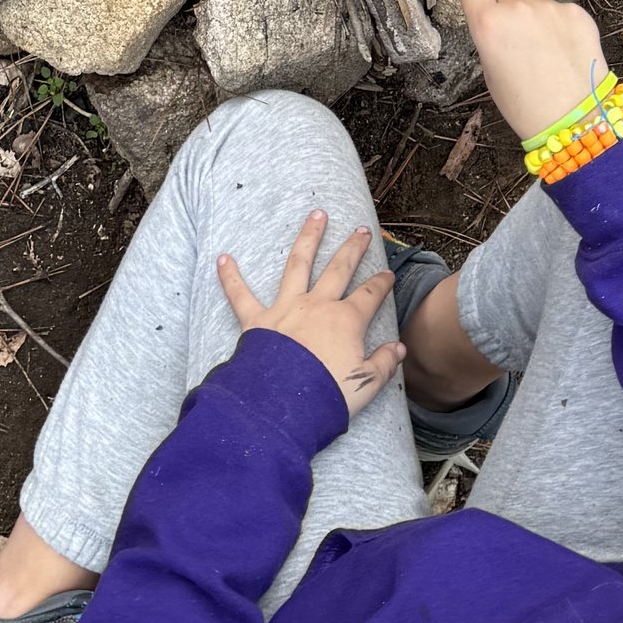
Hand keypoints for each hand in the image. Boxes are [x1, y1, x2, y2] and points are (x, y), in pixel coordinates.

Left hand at [216, 211, 400, 424]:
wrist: (284, 407)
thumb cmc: (326, 396)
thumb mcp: (366, 385)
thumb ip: (384, 364)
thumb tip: (399, 349)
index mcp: (346, 321)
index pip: (370, 296)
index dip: (381, 284)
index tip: (388, 274)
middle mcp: (318, 306)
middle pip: (339, 269)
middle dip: (352, 249)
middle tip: (362, 231)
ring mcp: (286, 309)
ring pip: (298, 265)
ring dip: (308, 238)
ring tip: (316, 215)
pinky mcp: (257, 321)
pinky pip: (240, 296)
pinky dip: (230, 278)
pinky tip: (223, 258)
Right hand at [456, 0, 611, 140]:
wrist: (574, 118)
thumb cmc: (526, 106)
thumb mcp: (491, 73)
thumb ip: (490, 38)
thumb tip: (496, 23)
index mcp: (488, 24)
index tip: (478, 2)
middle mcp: (517, 8)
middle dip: (504, 1)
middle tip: (513, 28)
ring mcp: (550, 7)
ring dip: (533, 11)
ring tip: (542, 44)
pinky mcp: (576, 12)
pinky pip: (559, 8)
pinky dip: (558, 22)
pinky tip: (562, 48)